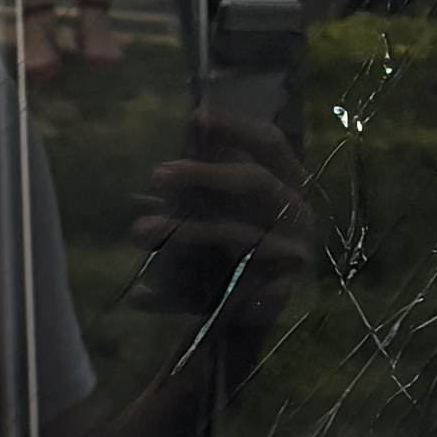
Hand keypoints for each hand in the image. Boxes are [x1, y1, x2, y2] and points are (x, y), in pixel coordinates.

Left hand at [133, 112, 313, 334]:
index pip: (271, 145)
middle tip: (157, 175)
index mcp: (290, 185)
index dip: (238, 127)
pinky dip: (177, 296)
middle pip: (256, 182)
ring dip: (184, 232)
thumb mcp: (232, 206)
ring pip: (236, 236)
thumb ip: (216, 172)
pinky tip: (141, 296)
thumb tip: (193, 124)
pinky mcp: (273, 298)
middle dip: (204, 174)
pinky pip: (220, 294)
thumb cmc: (239, 245)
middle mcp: (297, 216)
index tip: (197, 117)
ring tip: (138, 231)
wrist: (253, 318)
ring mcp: (290, 258)